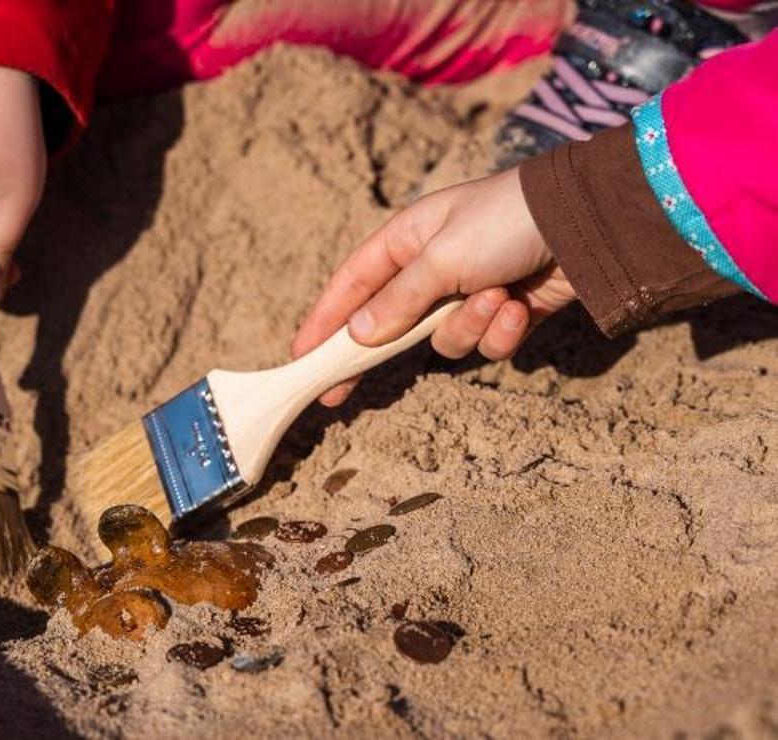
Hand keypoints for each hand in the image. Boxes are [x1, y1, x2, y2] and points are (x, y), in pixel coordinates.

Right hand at [291, 167, 575, 405]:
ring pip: (442, 340)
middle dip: (379, 352)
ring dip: (468, 327)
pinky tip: (520, 306)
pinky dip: (502, 330)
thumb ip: (398, 300)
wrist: (588, 221)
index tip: (301, 356)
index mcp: (406, 241)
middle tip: (341, 394)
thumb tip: (356, 336)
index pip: (351, 286)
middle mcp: (432, 269)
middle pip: (388, 325)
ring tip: (496, 298)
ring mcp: (468, 294)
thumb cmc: (504, 222)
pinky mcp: (504, 314)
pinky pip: (486, 343)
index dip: (324, 320)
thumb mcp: (442, 257)